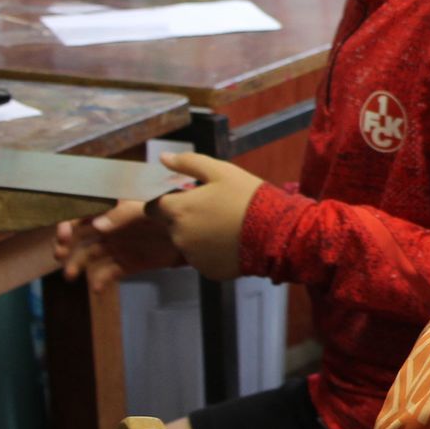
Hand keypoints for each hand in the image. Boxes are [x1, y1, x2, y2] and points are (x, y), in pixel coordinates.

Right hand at [54, 201, 182, 294]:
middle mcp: (110, 229)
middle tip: (60, 256)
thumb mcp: (148, 207)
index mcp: (113, 210)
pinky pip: (109, 273)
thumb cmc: (172, 212)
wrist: (196, 234)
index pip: (83, 215)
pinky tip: (97, 289)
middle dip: (66, 246)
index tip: (63, 236)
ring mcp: (118, 247)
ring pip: (90, 257)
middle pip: (80, 238)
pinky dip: (100, 281)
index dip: (68, 225)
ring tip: (71, 275)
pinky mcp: (128, 263)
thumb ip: (123, 214)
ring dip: (77, 265)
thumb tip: (97, 225)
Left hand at [139, 151, 264, 280]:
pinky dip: (212, 252)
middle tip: (213, 210)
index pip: (153, 207)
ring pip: (187, 243)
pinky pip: (202, 259)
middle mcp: (178, 236)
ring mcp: (192, 257)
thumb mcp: (221, 171)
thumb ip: (188, 163)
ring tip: (225, 227)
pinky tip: (230, 243)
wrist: (276, 232)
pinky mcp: (207, 271)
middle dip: (186, 217)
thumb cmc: (247, 197)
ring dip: (198, 235)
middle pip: (172, 225)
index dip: (167, 201)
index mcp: (178, 209)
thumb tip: (163, 157)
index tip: (187, 198)